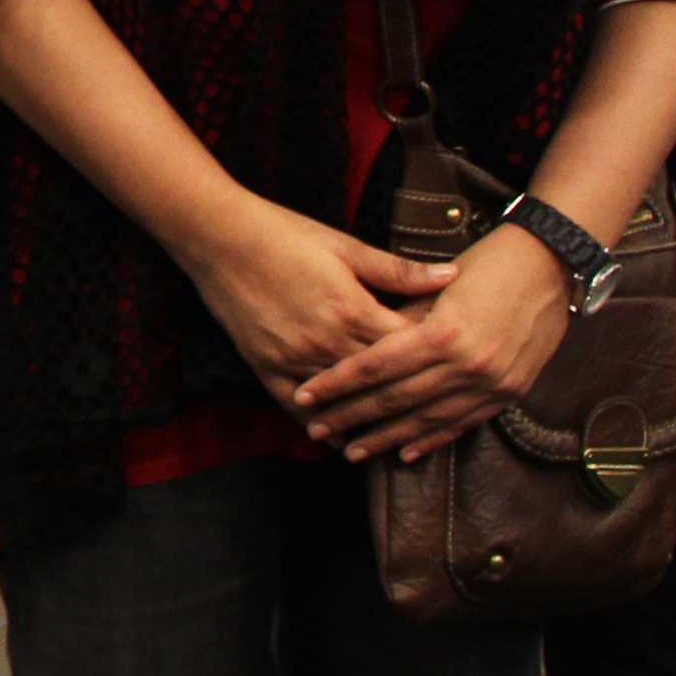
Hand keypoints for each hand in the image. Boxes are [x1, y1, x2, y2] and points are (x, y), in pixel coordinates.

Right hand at [174, 192, 455, 414]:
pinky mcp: (266, 366)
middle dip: (411, 395)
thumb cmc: (284, 234)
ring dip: (369, 421)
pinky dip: (320, 425)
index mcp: (352, 309)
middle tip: (441, 413)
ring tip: (400, 441)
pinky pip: (297, 406)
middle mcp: (327, 341)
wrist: (219, 236)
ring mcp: (295, 358)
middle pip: (381, 381)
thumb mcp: (345, 247)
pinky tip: (338, 442)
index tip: (456, 367)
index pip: (408, 347)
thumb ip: (398, 270)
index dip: (436, 357)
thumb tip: (451, 275)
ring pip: (343, 401)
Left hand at [291, 225, 571, 460]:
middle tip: (316, 429)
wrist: (551, 267)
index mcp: (442, 332)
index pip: (376, 366)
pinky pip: (463, 423)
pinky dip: (432, 439)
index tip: (304, 396)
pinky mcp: (508, 394)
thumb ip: (401, 318)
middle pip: (396, 399)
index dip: (338, 384)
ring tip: (352, 450)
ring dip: (386, 438)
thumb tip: (360, 345)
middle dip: (351, 417)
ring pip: (427, 419)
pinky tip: (405, 452)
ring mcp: (491, 384)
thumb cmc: (485, 265)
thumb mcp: (435, 285)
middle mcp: (467, 365)